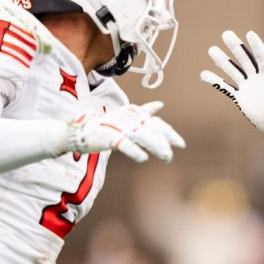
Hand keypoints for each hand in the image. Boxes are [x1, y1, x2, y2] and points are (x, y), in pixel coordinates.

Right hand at [65, 101, 184, 162]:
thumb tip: (160, 104)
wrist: (82, 130)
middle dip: (164, 143)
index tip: (182, 145)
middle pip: (152, 130)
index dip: (170, 133)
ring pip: (142, 136)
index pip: (157, 123)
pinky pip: (124, 144)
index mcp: (135, 114)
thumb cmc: (108, 125)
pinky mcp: (109, 137)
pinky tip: (144, 158)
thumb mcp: (127, 116)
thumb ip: (144, 112)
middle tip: (170, 156)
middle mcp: (129, 119)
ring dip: (156, 147)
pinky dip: (134, 150)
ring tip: (166, 157)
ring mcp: (119, 127)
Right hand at [200, 30, 263, 139]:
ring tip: (212, 50)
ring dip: (222, 61)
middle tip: (226, 33)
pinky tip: (204, 74)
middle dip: (235, 47)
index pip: (262, 58)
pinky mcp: (241, 98)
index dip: (257, 47)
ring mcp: (248, 87)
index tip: (250, 34)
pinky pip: (226, 88)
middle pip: (245, 59)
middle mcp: (257, 78)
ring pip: (233, 71)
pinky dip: (216, 82)